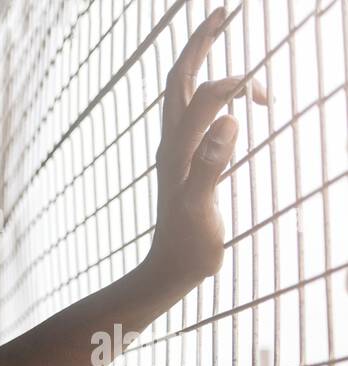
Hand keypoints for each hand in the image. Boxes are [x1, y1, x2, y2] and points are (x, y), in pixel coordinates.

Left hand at [141, 7, 267, 295]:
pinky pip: (190, 112)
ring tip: (221, 31)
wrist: (170, 271)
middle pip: (178, 79)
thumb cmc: (188, 246)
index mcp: (177, 149)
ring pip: (181, 92)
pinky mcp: (183, 160)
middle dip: (200, 42)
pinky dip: (207, 89)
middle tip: (224, 10)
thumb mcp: (200, 208)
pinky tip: (230, 96)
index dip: (234, 84)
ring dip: (200, 58)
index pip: (203, 95)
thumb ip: (211, 164)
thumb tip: (228, 119)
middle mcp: (172, 143)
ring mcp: (176, 150)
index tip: (263, 98)